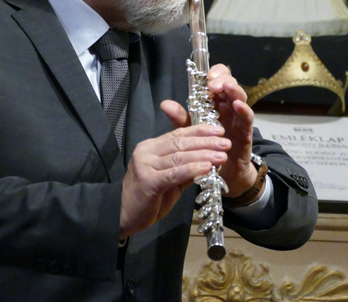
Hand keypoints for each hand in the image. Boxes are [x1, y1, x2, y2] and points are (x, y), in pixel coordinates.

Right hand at [119, 123, 229, 239]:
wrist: (121, 215)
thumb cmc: (146, 198)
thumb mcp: (168, 179)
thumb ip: (184, 168)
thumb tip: (208, 160)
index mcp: (151, 147)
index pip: (178, 134)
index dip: (199, 131)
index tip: (219, 131)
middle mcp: (147, 152)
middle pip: (180, 143)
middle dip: (206, 142)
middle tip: (226, 143)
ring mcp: (146, 165)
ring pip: (179, 157)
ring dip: (203, 155)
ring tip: (222, 155)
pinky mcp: (148, 181)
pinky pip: (174, 173)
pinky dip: (192, 169)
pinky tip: (207, 168)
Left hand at [161, 64, 257, 198]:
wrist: (221, 172)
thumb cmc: (207, 148)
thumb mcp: (190, 131)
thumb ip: (180, 117)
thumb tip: (165, 103)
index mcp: (215, 102)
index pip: (218, 79)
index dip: (215, 73)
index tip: (207, 75)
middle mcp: (228, 106)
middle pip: (230, 84)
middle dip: (223, 79)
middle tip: (213, 83)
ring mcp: (238, 118)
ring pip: (240, 97)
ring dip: (234, 90)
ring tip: (225, 87)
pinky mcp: (246, 132)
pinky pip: (248, 118)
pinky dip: (244, 110)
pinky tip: (237, 105)